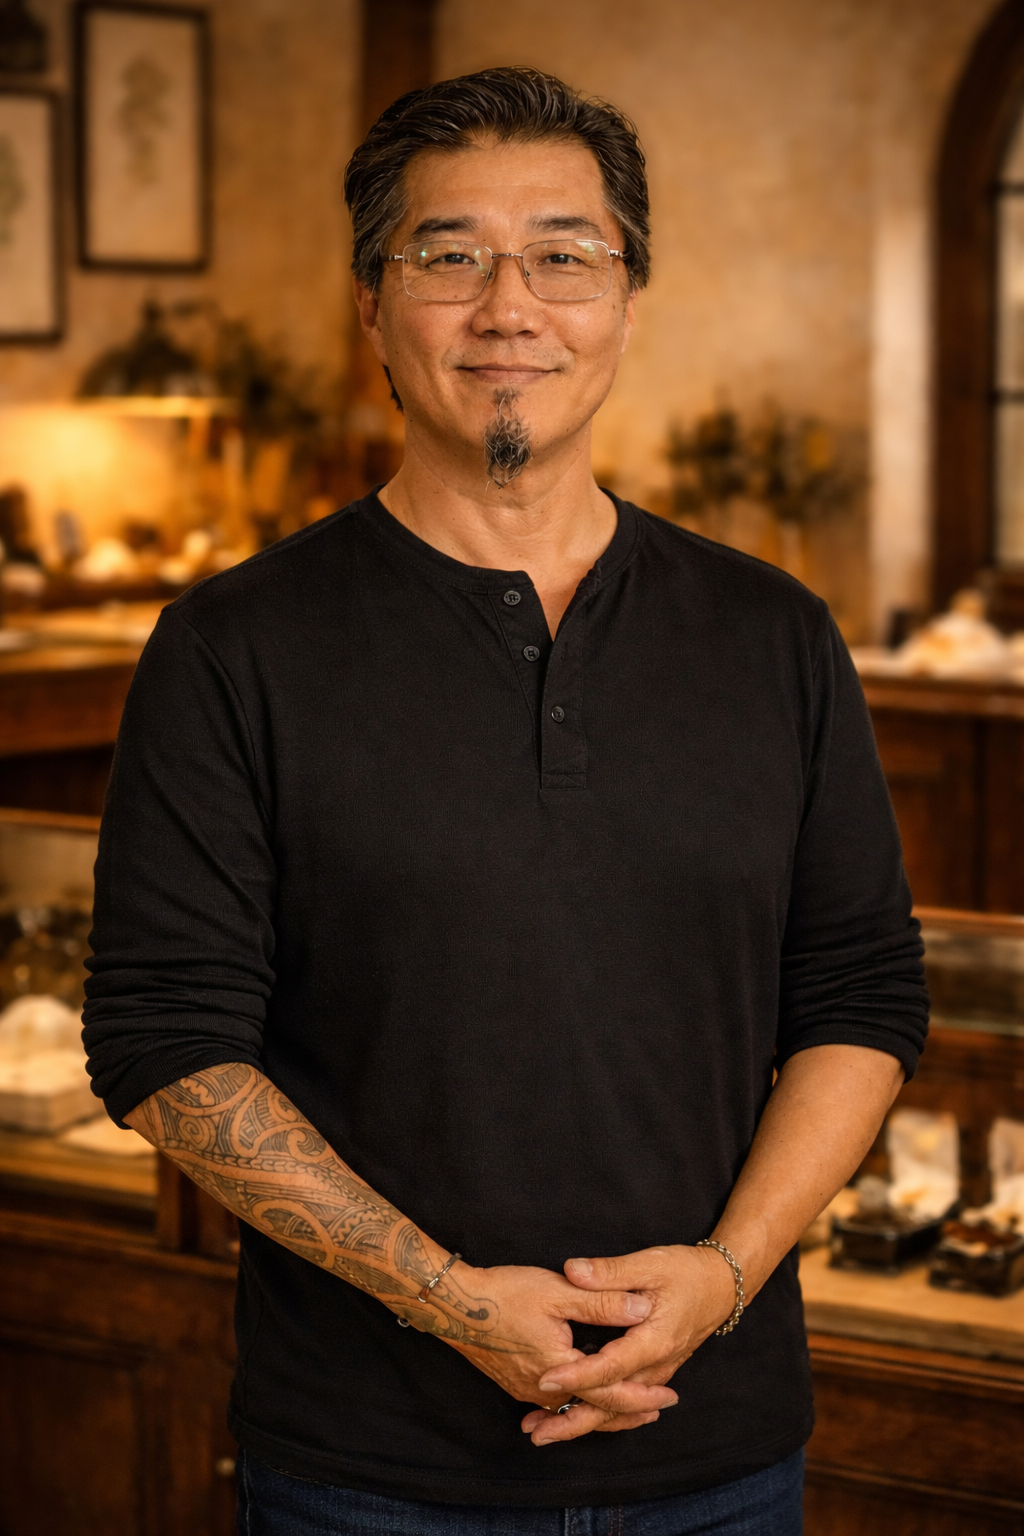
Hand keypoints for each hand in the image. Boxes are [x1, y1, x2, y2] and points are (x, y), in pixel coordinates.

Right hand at [423, 1260, 678, 1439]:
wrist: (453, 1305)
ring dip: (602, 1411)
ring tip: (627, 1411)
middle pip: (593, 1410)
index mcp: (560, 1369)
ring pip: (573, 1410)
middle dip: (627, 1413)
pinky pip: (554, 1405)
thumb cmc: (504, 1294)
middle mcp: (543, 1390)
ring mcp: (526, 1390)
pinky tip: (581, 1402)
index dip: (642, 1395)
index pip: (610, 1391)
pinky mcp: (515, 1383)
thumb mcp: (558, 1291)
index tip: (670, 1397)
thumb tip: (643, 1307)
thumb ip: (602, 1301)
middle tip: (656, 1413)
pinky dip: (576, 1406)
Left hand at [520, 1244, 735, 1444]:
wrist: (722, 1286)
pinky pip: (624, 1402)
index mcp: (653, 1341)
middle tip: (535, 1432)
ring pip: (617, 1409)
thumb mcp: (648, 1263)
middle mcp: (656, 1366)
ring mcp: (657, 1375)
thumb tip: (572, 1270)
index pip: (610, 1366)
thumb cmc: (686, 1272)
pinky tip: (573, 1417)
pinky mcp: (654, 1374)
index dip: (577, 1376)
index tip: (545, 1379)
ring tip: (543, 1432)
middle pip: (612, 1403)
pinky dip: (598, 1414)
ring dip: (581, 1423)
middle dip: (573, 1420)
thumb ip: (609, 1271)